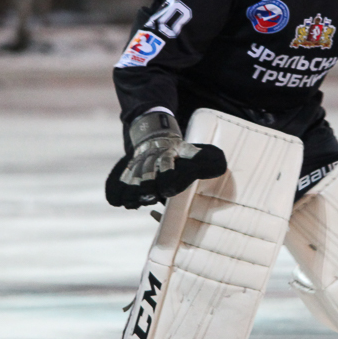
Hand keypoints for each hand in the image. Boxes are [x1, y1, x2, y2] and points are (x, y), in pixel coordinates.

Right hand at [105, 112, 226, 208]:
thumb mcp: (188, 150)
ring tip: (131, 203)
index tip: (166, 190)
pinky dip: (118, 188)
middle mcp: (152, 156)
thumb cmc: (176, 149)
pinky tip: (116, 200)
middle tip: (147, 197)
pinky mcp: (129, 168)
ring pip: (134, 174)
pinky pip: (122, 177)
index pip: (167, 162)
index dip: (166, 174)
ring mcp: (139, 161)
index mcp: (168, 152)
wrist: (153, 135)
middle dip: (146, 184)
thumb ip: (200, 158)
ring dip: (132, 189)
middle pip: (147, 170)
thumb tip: (220, 165)